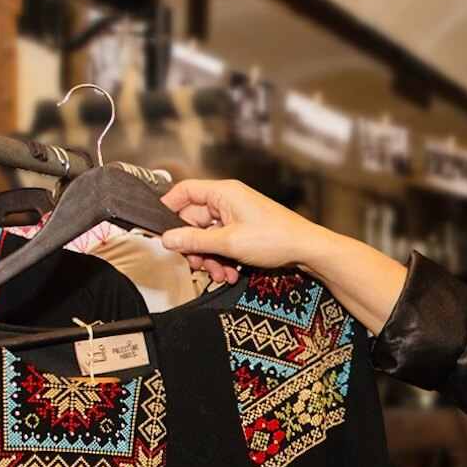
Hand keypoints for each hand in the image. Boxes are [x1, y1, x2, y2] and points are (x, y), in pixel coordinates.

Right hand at [160, 177, 409, 332]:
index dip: (167, 208)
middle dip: (194, 246)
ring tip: (220, 275)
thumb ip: (195, 241)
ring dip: (210, 257)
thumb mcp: (230, 243)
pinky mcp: (245, 230)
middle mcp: (228, 200)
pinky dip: (224, 259)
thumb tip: (167, 239)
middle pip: (194, 220)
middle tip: (196, 265)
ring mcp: (237, 215)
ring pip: (208, 236)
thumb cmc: (275, 239)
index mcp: (223, 193)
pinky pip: (223, 243)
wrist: (308, 250)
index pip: (184, 191)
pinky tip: (231, 274)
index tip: (158, 229)